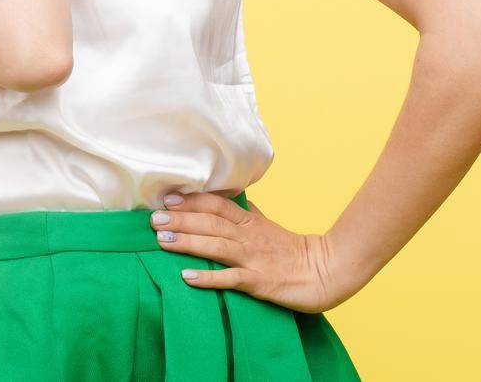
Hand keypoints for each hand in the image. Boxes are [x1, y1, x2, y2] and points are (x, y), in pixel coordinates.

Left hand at [150, 191, 340, 314]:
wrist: (326, 271)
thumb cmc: (294, 251)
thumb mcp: (268, 226)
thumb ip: (247, 213)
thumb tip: (229, 198)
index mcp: (250, 222)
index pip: (217, 206)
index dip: (191, 201)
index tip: (167, 198)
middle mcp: (248, 236)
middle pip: (210, 223)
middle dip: (180, 219)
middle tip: (153, 218)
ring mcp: (253, 258)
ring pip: (215, 246)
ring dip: (187, 242)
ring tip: (161, 241)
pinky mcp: (259, 281)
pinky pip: (230, 278)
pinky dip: (208, 277)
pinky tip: (187, 277)